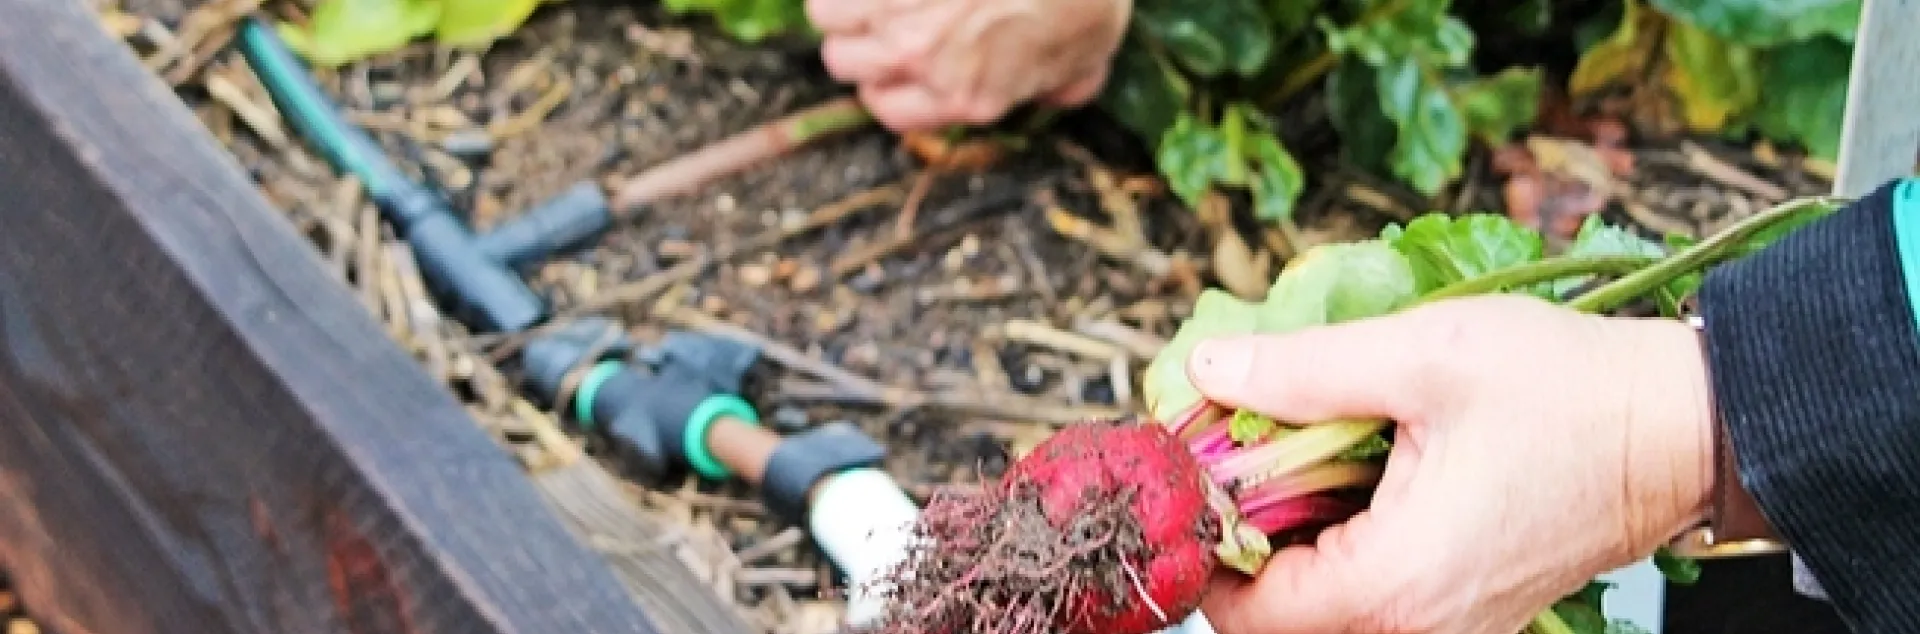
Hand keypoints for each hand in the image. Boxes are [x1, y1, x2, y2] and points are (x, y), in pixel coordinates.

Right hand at [805, 0, 1130, 130]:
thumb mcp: (1088, 57)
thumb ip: (1063, 86)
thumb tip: (1058, 94)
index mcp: (963, 93)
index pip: (886, 108)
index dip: (885, 83)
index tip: (894, 61)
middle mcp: (918, 55)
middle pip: (845, 61)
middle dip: (861, 37)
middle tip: (883, 12)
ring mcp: (894, 5)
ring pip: (827, 14)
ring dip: (844, 1)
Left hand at [1184, 295, 1716, 633]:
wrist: (1683, 427)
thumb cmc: (1568, 391)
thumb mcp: (1422, 355)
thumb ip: (1301, 370)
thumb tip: (1203, 369)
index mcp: (1395, 585)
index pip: (1245, 613)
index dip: (1202, 543)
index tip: (1198, 470)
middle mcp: (1419, 629)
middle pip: (1276, 622)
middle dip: (1240, 543)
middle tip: (1236, 456)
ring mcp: (1447, 627)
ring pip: (1322, 614)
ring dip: (1289, 545)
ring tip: (1291, 457)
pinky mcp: (1467, 610)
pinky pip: (1373, 601)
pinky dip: (1339, 549)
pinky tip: (1347, 476)